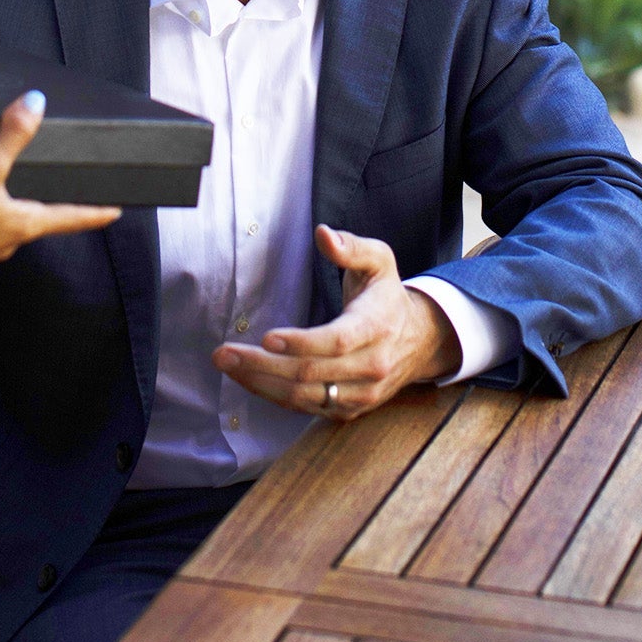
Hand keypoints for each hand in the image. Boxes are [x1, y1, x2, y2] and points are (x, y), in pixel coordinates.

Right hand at [0, 90, 120, 270]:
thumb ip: (12, 134)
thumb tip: (35, 104)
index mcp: (23, 225)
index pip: (70, 218)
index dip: (94, 213)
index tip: (115, 212)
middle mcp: (7, 240)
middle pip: (40, 221)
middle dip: (52, 207)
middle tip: (65, 195)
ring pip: (10, 224)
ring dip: (17, 208)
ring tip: (18, 189)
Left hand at [211, 225, 461, 420]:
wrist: (419, 340)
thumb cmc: (386, 294)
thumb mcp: (379, 260)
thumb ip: (351, 247)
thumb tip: (322, 233)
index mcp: (376, 327)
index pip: (336, 341)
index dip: (301, 343)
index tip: (267, 337)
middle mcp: (370, 367)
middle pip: (310, 373)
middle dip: (262, 365)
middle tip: (222, 353)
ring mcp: (360, 393)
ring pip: (303, 396)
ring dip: (260, 384)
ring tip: (226, 365)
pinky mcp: (348, 408)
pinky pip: (305, 407)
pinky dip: (273, 395)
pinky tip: (247, 378)